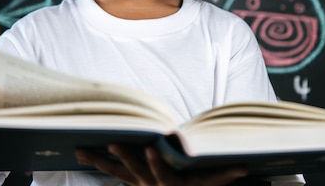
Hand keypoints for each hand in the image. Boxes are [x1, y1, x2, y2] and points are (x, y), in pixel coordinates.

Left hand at [76, 145, 247, 185]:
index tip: (150, 146)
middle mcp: (151, 185)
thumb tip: (243, 168)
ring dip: (100, 161)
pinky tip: (81, 153)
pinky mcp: (132, 183)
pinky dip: (98, 162)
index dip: (154, 161)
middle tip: (112, 142)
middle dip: (122, 156)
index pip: (162, 172)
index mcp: (170, 184)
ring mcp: (139, 185)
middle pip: (135, 171)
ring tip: (81, 150)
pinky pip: (113, 173)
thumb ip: (224, 177)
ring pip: (117, 172)